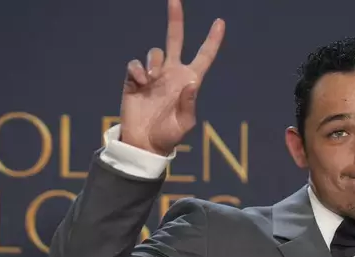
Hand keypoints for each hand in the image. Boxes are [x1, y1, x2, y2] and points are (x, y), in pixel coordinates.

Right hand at [119, 0, 224, 155]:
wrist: (144, 144)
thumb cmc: (168, 136)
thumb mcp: (184, 124)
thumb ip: (189, 105)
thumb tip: (192, 84)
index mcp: (189, 81)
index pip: (204, 56)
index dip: (212, 40)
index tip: (220, 22)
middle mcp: (172, 74)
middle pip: (175, 40)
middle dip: (175, 20)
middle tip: (175, 0)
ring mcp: (154, 75)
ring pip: (154, 52)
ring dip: (153, 62)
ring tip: (151, 80)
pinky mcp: (135, 80)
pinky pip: (135, 64)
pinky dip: (138, 70)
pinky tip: (141, 84)